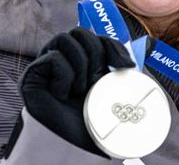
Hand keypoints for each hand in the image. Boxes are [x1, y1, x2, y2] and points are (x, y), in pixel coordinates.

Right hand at [19, 27, 134, 155]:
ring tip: (80, 90)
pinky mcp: (31, 76)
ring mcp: (46, 67)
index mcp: (84, 63)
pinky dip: (64, 76)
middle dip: (95, 52)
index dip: (113, 45)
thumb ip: (126, 71)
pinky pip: (52, 57)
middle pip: (80, 31)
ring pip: (64, 38)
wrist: (76, 148)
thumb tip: (147, 45)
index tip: (127, 65)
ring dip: (80, 64)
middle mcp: (64, 61)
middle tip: (97, 79)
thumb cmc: (96, 124)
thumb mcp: (117, 92)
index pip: (97, 37)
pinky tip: (62, 95)